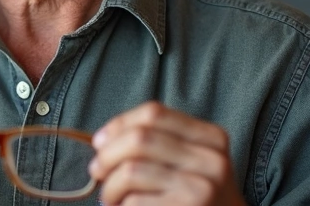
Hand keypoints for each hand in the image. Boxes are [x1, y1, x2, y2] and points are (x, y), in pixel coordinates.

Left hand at [88, 102, 244, 205]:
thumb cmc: (196, 198)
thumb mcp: (190, 163)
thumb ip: (157, 143)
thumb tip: (101, 141)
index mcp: (211, 138)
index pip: (154, 113)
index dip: (118, 124)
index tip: (99, 141)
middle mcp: (211, 159)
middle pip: (139, 138)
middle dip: (107, 155)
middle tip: (97, 171)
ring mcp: (203, 188)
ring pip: (132, 171)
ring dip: (110, 186)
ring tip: (110, 197)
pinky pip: (135, 201)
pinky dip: (120, 205)